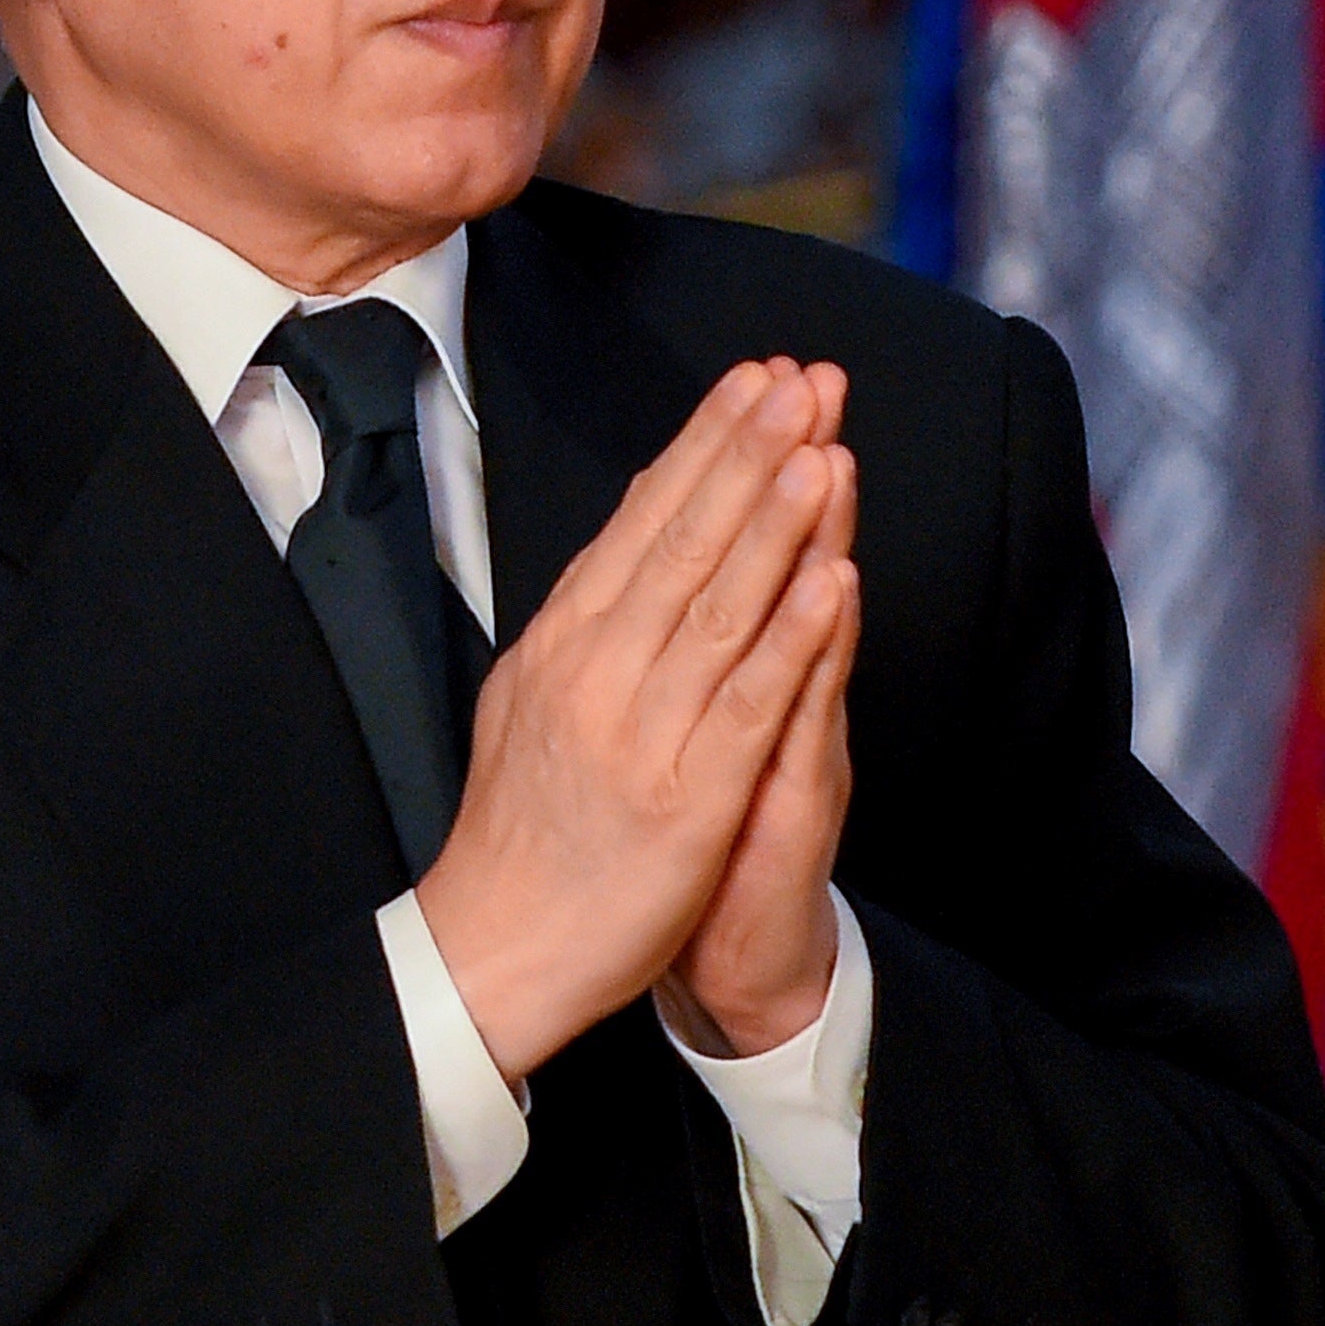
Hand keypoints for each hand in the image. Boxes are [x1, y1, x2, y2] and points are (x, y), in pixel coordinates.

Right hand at [414, 357, 854, 1076]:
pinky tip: (830, 580)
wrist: (494, 945)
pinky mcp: (687, 795)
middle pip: (684, 541)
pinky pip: (747, 701)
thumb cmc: (524, 825)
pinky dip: (792, 636)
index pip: (643, 520)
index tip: (756, 382)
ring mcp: (641, 729)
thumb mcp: (534, 694)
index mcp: (563, 639)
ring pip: (720, 605)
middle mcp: (597, 669)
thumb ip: (587, 613)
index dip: (706, 444)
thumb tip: (632, 525)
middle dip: (749, 453)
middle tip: (804, 380)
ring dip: (775, 520)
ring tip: (821, 446)